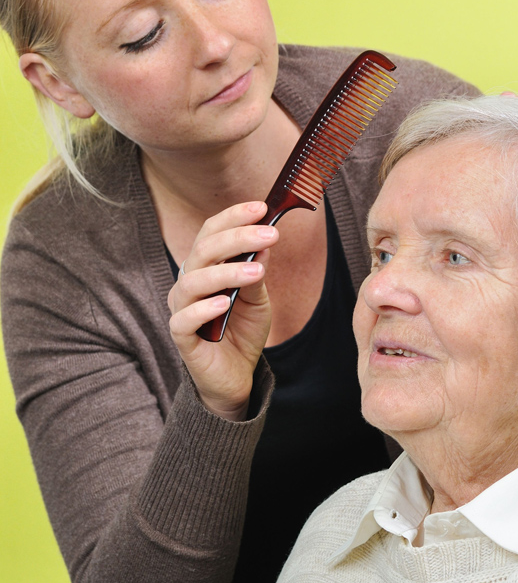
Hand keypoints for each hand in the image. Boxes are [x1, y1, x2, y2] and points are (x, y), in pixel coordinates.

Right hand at [168, 201, 277, 420]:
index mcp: (204, 268)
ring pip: (193, 282)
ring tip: (256, 271)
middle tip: (269, 233)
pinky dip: (204, 309)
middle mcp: (188, 283)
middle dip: (237, 237)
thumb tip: (265, 241)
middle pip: (203, 251)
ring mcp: (182, 309)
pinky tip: (225, 303)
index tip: (261, 207)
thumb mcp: (258, 299)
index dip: (233, 218)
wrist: (235, 375)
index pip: (210, 233)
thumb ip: (257, 273)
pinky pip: (184, 319)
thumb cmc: (241, 331)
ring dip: (226, 272)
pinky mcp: (182, 337)